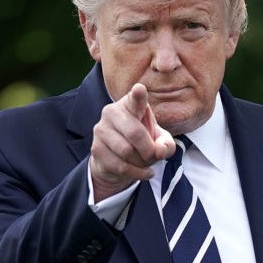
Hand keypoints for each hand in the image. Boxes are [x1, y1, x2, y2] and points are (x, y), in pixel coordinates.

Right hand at [89, 83, 175, 201]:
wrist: (117, 160)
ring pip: (127, 151)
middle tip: (154, 156)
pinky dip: (136, 173)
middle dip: (149, 150)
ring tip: (145, 162)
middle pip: (135, 133)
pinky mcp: (96, 148)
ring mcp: (101, 129)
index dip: (138, 94)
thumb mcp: (160, 142)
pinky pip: (120, 165)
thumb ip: (166, 145)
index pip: (135, 98)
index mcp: (131, 105)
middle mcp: (112, 112)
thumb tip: (160, 151)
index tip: (140, 89)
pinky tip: (143, 172)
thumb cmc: (142, 143)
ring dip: (142, 162)